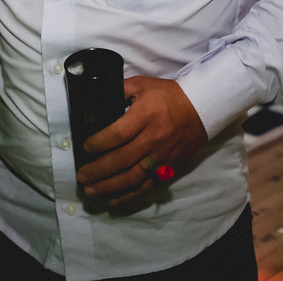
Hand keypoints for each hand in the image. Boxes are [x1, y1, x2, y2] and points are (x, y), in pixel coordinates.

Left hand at [76, 76, 206, 204]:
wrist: (202, 109)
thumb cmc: (169, 95)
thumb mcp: (142, 84)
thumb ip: (119, 90)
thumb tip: (95, 97)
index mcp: (145, 116)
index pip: (117, 134)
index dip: (98, 143)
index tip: (84, 148)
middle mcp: (153, 139)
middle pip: (121, 160)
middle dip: (98, 170)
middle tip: (81, 176)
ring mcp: (161, 157)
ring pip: (133, 177)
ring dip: (109, 186)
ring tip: (91, 190)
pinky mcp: (168, 168)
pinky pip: (147, 186)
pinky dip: (130, 195)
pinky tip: (113, 199)